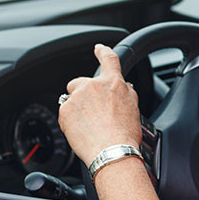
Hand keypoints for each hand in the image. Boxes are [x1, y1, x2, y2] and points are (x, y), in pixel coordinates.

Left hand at [58, 44, 142, 166]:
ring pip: (72, 98)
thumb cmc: (125, 134)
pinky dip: (70, 120)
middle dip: (84, 94)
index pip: (109, 59)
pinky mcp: (65, 111)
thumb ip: (125, 92)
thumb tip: (122, 88)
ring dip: (77, 107)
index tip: (99, 48)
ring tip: (88, 125)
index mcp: (113, 82)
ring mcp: (77, 97)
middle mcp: (94, 86)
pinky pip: (65, 112)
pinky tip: (82, 131)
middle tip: (93, 112)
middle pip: (82, 82)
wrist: (112, 151)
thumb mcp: (134, 107)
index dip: (103, 51)